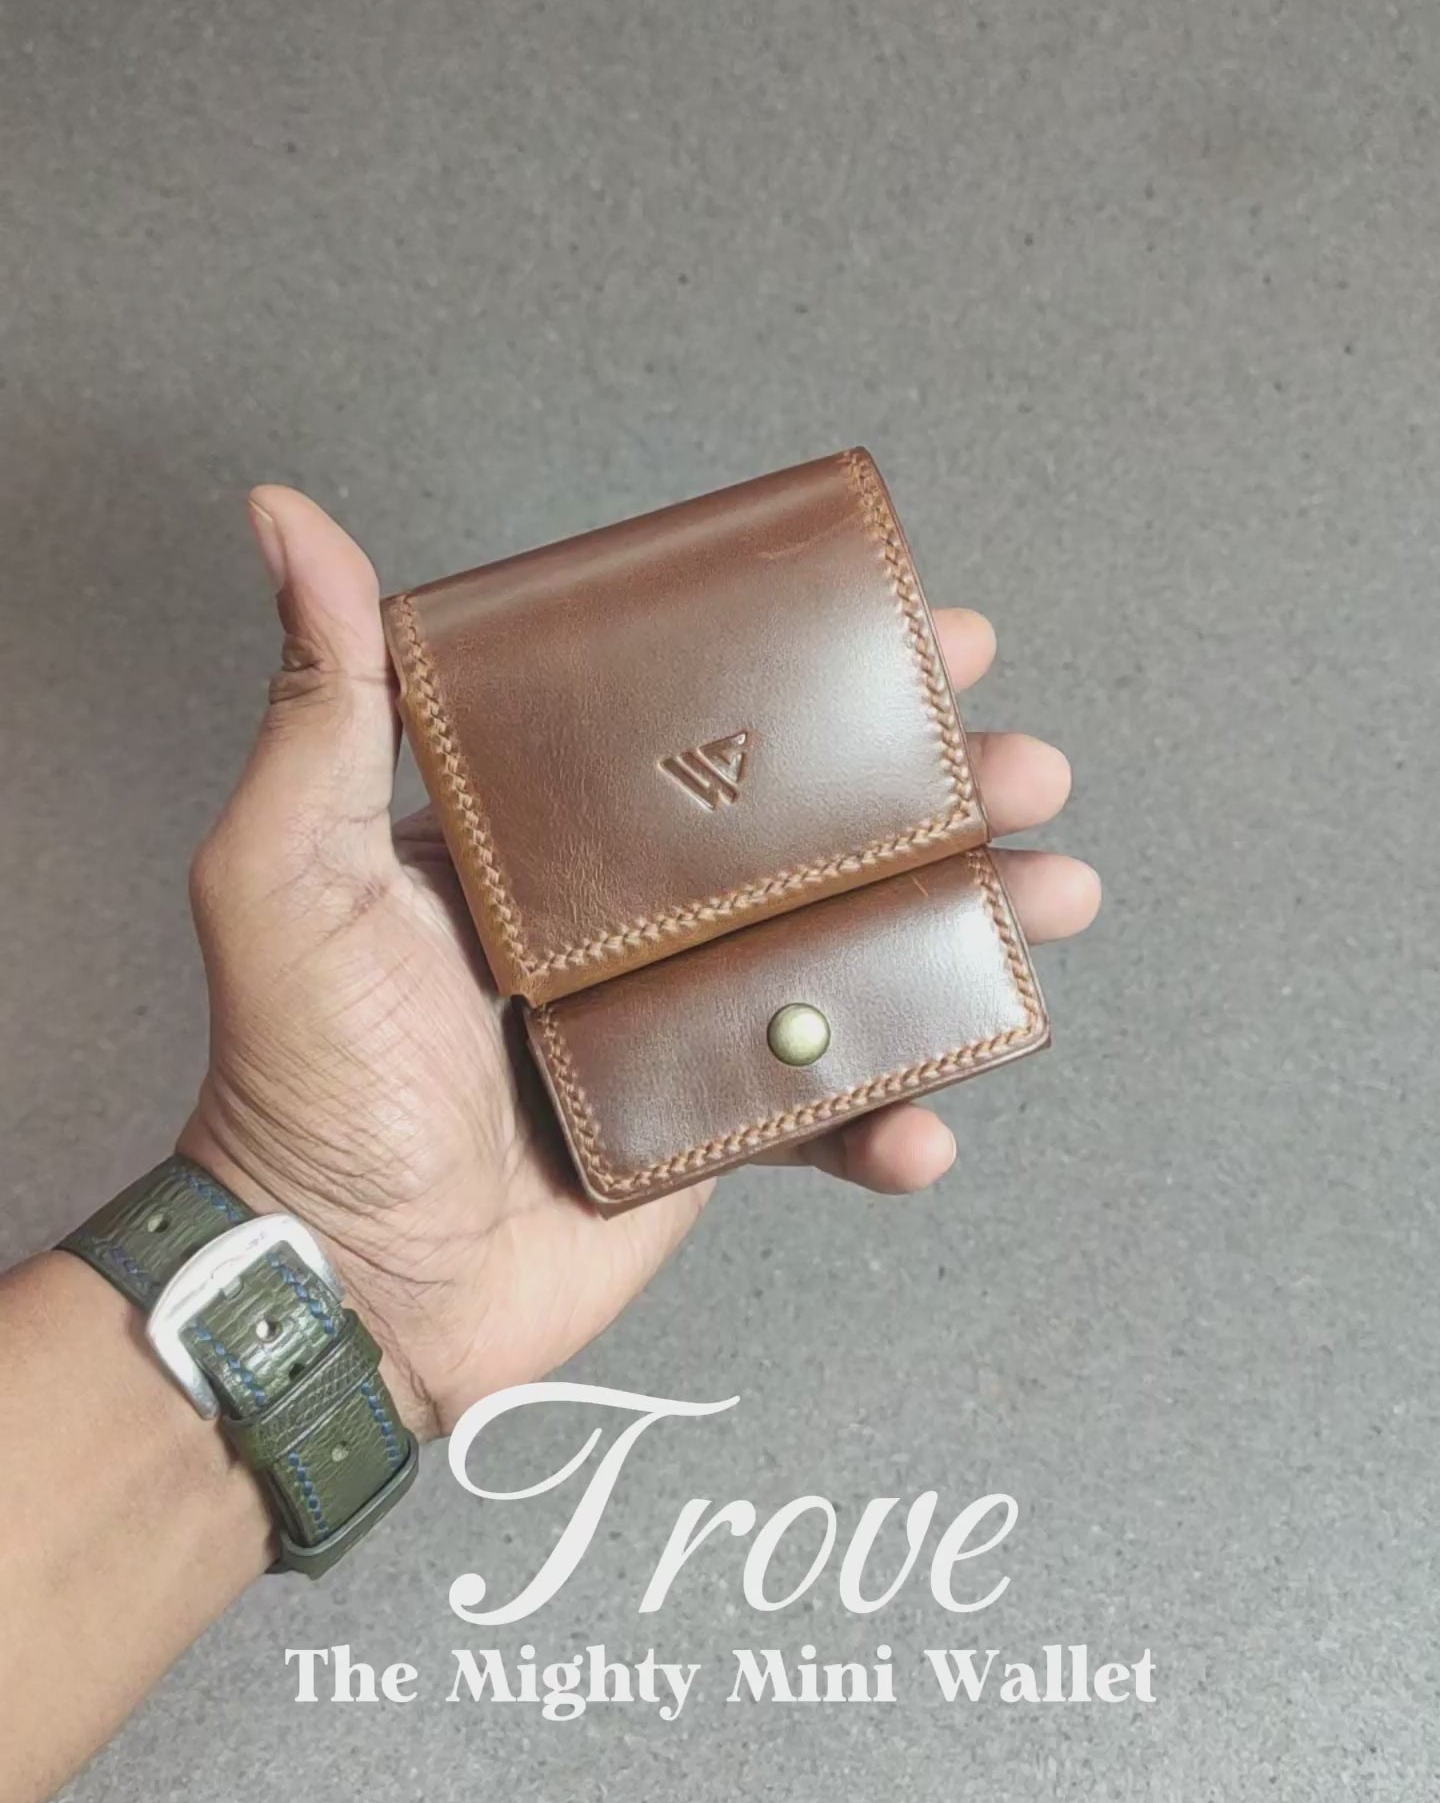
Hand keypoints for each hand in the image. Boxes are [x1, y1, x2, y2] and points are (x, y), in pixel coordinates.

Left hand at [180, 489, 1099, 1439]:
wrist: (341, 1286)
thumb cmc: (301, 1076)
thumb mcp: (294, 868)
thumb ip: (325, 704)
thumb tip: (286, 516)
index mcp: (547, 836)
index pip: (705, 725)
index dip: (824, 673)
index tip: (927, 629)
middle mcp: (625, 916)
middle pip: (814, 830)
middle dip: (941, 789)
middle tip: (1025, 763)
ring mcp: (676, 1024)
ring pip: (852, 956)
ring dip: (970, 924)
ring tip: (1057, 893)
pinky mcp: (706, 1134)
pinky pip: (825, 1114)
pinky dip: (894, 1115)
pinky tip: (930, 1121)